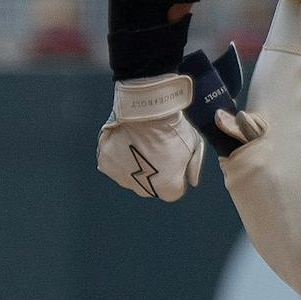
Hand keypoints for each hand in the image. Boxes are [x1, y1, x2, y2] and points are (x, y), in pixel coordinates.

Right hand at [96, 74, 204, 202]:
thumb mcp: (194, 145)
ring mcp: (121, 176)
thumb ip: (194, 167)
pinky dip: (119, 156)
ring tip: (141, 143)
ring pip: (130, 177)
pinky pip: (114, 164)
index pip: (173, 191)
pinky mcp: (106, 163)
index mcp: (168, 188)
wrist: (146, 108)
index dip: (176, 174)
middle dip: (154, 174)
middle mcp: (142, 189)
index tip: (173, 159)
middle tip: (156, 150)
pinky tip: (127, 141)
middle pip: (150, 187)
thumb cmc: (172, 126)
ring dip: (135, 167)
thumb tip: (192, 181)